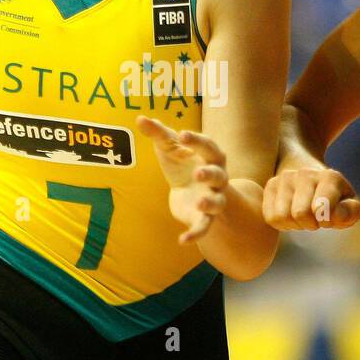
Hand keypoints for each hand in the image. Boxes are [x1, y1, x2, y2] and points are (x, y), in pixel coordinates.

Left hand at [136, 115, 228, 244]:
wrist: (188, 191)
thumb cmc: (182, 163)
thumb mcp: (169, 148)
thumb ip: (158, 133)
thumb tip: (140, 118)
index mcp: (211, 156)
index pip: (208, 146)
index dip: (197, 140)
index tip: (182, 135)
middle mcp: (217, 178)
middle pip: (219, 174)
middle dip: (210, 173)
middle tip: (197, 172)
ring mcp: (212, 198)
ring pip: (217, 202)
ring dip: (210, 203)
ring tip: (200, 203)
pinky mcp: (203, 217)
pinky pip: (204, 227)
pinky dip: (195, 234)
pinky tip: (183, 240)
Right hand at [263, 165, 359, 230]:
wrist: (311, 179)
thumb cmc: (334, 200)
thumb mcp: (348, 204)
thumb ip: (351, 211)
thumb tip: (336, 215)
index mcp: (330, 177)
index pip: (322, 208)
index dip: (326, 221)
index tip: (329, 219)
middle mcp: (306, 173)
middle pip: (300, 214)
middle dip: (310, 224)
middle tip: (315, 219)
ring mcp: (285, 177)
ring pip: (282, 216)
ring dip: (295, 225)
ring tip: (303, 217)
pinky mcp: (271, 185)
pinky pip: (270, 217)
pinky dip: (282, 224)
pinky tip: (291, 215)